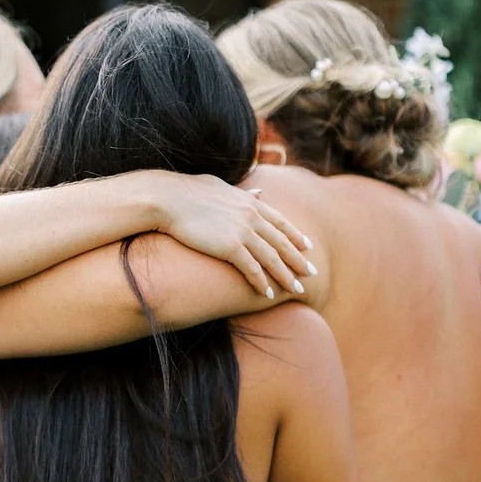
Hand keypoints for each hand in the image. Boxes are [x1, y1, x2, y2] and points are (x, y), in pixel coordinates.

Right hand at [153, 172, 317, 298]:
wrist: (168, 199)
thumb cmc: (187, 192)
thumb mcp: (221, 187)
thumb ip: (243, 193)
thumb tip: (258, 193)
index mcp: (250, 203)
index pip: (280, 222)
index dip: (296, 236)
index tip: (308, 247)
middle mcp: (252, 216)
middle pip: (282, 242)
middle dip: (298, 260)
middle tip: (311, 274)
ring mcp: (243, 231)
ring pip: (272, 258)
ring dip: (286, 276)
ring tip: (296, 290)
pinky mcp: (230, 247)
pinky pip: (252, 269)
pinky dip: (262, 282)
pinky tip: (268, 294)